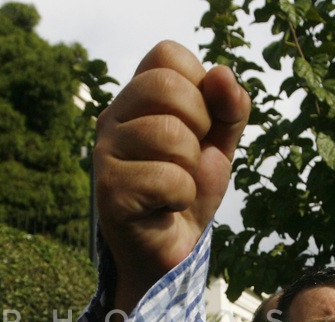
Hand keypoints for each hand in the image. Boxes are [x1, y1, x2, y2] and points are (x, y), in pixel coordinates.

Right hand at [93, 40, 250, 313]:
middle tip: (189, 158)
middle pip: (165, 86)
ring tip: (177, 186)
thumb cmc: (189, 192)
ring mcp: (105, 154)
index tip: (199, 124)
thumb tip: (222, 73)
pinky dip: (182, 197)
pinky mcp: (109, 192)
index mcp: (136, 98)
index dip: (197, 86)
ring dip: (191, 168)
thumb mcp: (219, 143)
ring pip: (169, 134)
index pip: (167, 55)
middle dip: (198, 125)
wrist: (172, 252)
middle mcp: (113, 118)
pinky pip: (168, 178)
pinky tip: (166, 208)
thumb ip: (230, 107)